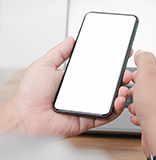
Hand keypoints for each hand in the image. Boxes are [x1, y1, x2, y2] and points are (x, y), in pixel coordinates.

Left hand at [0, 37, 131, 136]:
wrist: (25, 117)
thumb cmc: (29, 95)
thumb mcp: (45, 65)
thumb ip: (60, 52)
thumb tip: (71, 39)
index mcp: (75, 80)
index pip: (98, 70)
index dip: (112, 63)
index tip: (122, 54)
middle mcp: (83, 93)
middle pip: (109, 84)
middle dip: (121, 77)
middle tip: (126, 72)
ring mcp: (87, 107)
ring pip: (111, 99)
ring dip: (121, 91)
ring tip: (123, 85)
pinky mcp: (89, 119)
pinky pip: (107, 115)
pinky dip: (116, 108)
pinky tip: (118, 99)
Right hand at [129, 50, 155, 155]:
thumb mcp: (147, 75)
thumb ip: (144, 59)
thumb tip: (143, 52)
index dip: (145, 72)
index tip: (136, 78)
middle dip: (142, 89)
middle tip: (133, 93)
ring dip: (142, 102)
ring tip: (136, 107)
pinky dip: (147, 114)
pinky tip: (140, 117)